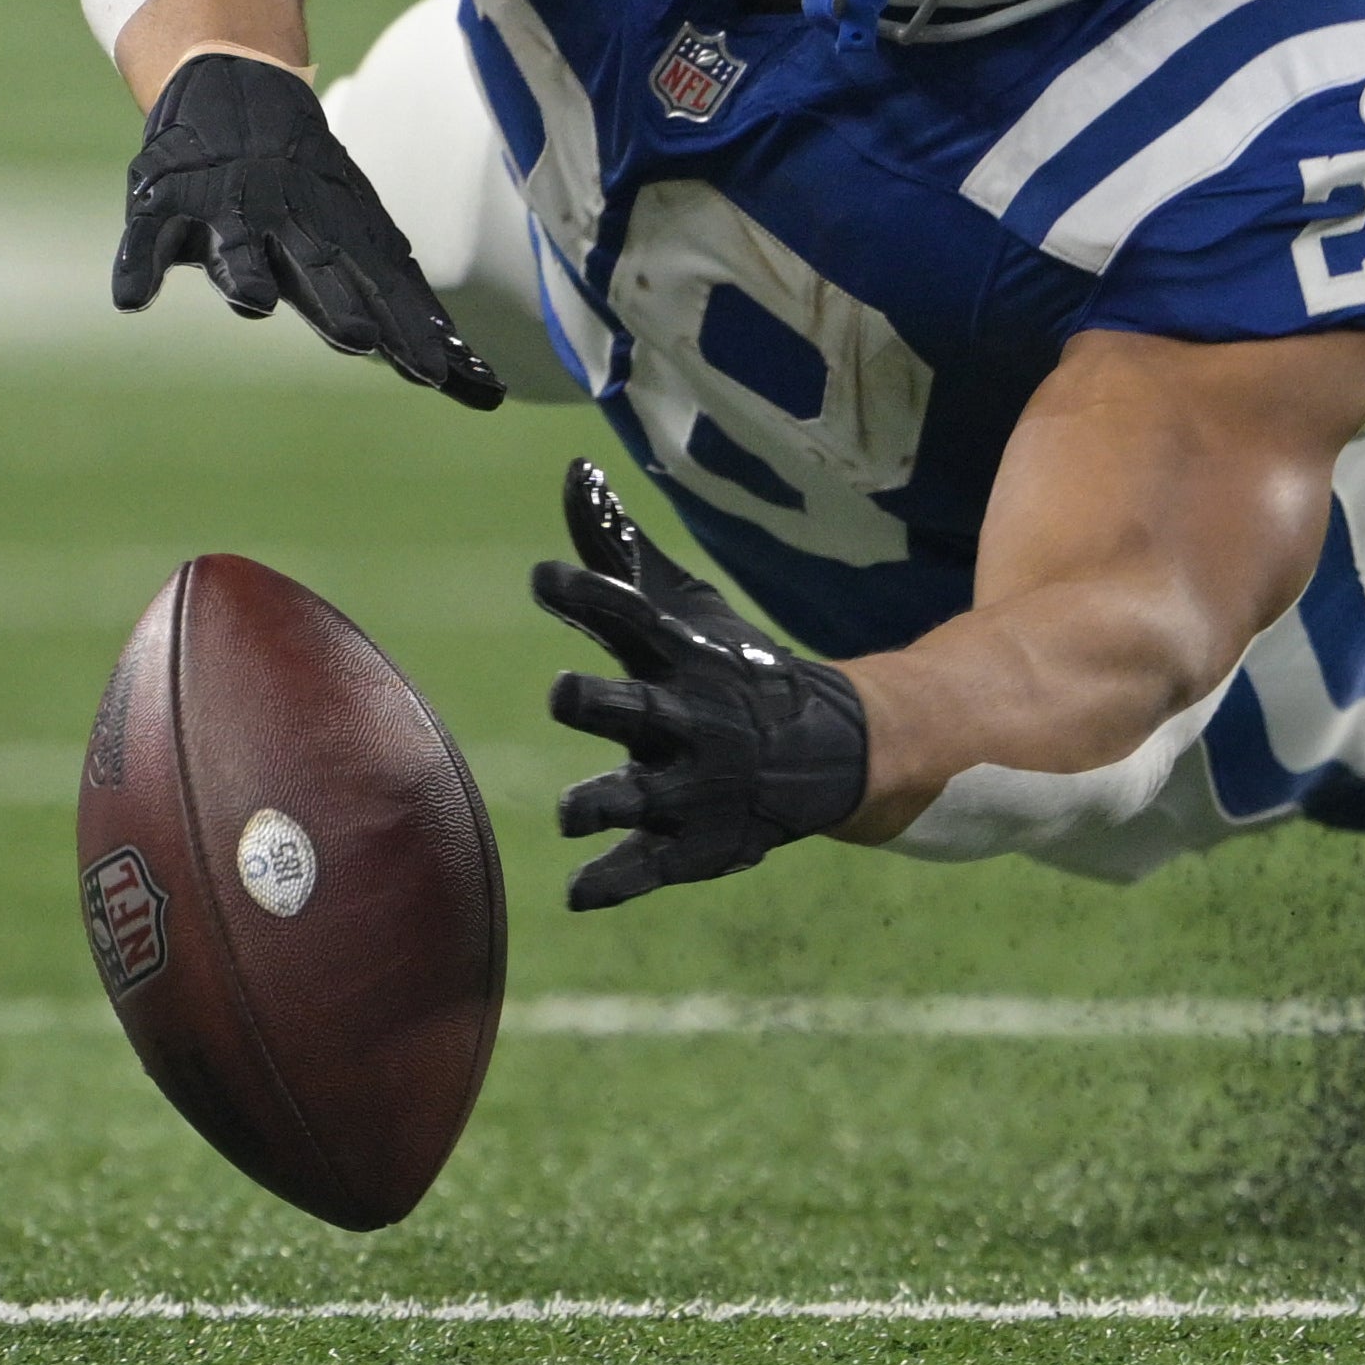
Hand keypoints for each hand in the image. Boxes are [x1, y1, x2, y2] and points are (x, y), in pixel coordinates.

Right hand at [114, 52, 505, 409]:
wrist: (234, 79)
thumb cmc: (305, 188)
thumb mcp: (361, 236)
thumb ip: (407, 309)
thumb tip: (489, 385)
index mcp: (338, 239)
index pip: (382, 293)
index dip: (407, 334)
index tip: (441, 379)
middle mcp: (288, 223)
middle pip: (318, 269)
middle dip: (339, 304)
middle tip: (363, 341)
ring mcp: (227, 209)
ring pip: (239, 247)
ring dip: (247, 274)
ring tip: (255, 304)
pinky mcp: (168, 200)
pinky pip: (150, 238)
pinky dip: (141, 266)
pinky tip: (134, 299)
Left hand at [538, 460, 867, 908]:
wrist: (822, 750)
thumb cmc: (729, 665)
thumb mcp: (681, 606)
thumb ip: (616, 549)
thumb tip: (575, 472)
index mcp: (677, 657)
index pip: (628, 617)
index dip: (585, 596)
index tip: (542, 578)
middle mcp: (682, 721)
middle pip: (631, 710)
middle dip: (596, 702)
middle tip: (565, 692)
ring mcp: (688, 788)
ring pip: (636, 798)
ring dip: (600, 801)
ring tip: (572, 808)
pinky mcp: (692, 845)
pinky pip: (648, 869)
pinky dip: (614, 882)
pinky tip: (577, 892)